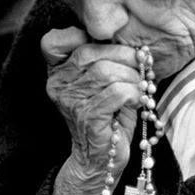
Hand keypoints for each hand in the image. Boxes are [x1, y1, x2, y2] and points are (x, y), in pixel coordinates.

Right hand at [41, 27, 140, 194]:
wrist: (100, 159)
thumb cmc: (107, 115)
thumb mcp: (101, 83)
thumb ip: (105, 58)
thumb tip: (134, 43)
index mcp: (57, 73)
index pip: (53, 42)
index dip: (78, 36)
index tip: (107, 45)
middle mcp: (58, 85)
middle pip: (90, 51)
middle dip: (123, 55)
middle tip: (140, 66)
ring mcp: (70, 102)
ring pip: (107, 71)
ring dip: (132, 77)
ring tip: (140, 87)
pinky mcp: (88, 117)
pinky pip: (117, 92)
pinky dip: (134, 93)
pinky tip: (137, 101)